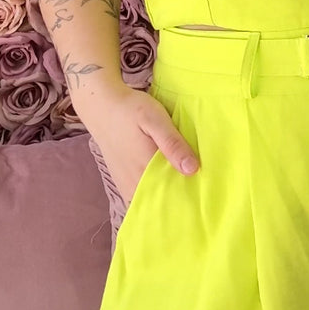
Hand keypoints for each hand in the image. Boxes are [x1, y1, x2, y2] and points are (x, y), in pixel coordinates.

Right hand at [84, 85, 200, 205]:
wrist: (102, 106)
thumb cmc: (131, 109)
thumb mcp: (155, 119)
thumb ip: (172, 143)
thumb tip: (193, 169)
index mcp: (145, 169)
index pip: (172, 196)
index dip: (189, 199)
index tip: (206, 198)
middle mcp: (134, 182)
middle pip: (162, 202)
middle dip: (180, 202)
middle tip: (201, 197)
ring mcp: (126, 184)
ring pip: (150, 202)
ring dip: (167, 200)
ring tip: (188, 193)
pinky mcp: (123, 181)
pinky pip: (141, 197)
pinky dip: (154, 195)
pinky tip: (167, 186)